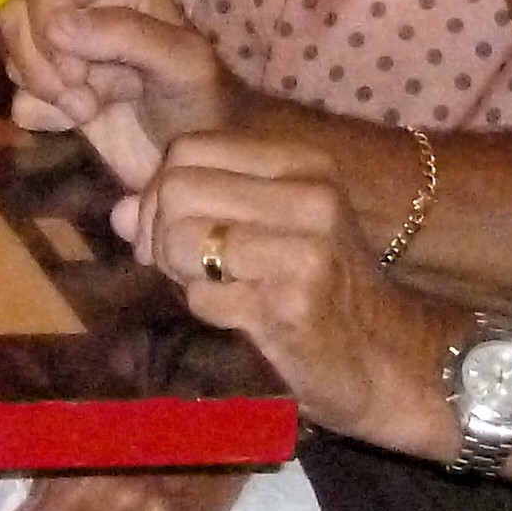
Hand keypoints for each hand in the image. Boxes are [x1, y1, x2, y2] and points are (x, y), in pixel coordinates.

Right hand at [0, 0, 234, 188]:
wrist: (197, 161)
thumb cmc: (204, 100)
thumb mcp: (183, 61)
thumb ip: (126, 34)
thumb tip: (55, 28)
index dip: (48, 24)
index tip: (77, 73)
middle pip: (17, 14)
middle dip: (44, 67)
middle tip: (86, 103)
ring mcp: (61, 43)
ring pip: (12, 53)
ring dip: (48, 92)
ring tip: (94, 110)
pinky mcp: (49, 84)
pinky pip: (16, 93)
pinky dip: (46, 115)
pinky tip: (84, 122)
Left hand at [125, 126, 452, 451]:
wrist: (392, 361)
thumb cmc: (322, 292)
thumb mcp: (265, 232)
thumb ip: (193, 210)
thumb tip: (119, 212)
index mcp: (302, 163)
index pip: (187, 149)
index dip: (158, 193)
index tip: (168, 233)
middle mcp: (309, 194)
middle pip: (175, 190)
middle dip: (159, 235)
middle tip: (183, 268)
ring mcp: (306, 247)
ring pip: (181, 239)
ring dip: (181, 274)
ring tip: (216, 289)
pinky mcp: (295, 302)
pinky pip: (203, 295)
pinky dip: (208, 310)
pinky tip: (244, 318)